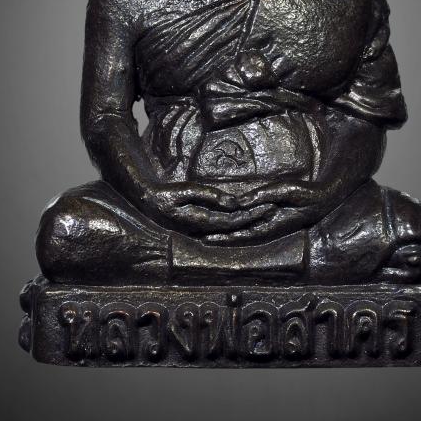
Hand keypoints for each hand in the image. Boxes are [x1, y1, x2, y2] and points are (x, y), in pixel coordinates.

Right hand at [142, 182, 273, 236]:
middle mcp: (204, 230)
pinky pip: (225, 226)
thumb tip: (234, 202)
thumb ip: (209, 196)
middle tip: (273, 208)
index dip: (251, 214)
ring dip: (249, 220)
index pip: (233, 220)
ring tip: (267, 212)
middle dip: (254, 218)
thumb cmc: (165, 194)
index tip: (267, 205)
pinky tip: (248, 215)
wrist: (147, 203)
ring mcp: (202, 230)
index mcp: (200, 222)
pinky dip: (239, 221)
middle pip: (235, 226)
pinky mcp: (201, 226)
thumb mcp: (185, 191)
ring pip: (232, 228)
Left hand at [205, 181, 330, 244]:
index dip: (223, 237)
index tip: (207, 238)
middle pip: (240, 237)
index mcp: (269, 225)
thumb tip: (239, 202)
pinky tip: (231, 226)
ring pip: (245, 233)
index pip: (241, 234)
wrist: (323, 199)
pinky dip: (239, 228)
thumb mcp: (284, 190)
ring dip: (229, 235)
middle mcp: (268, 229)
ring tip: (211, 234)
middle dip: (221, 238)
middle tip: (201, 239)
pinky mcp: (273, 221)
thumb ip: (262, 196)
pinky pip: (252, 227)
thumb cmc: (305, 194)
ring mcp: (270, 226)